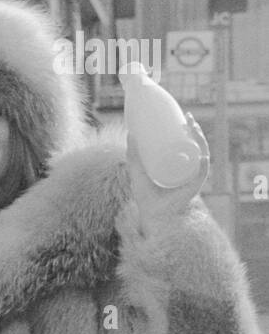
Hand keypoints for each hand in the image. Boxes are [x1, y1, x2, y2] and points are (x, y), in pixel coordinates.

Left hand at [126, 113, 209, 234]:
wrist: (152, 216)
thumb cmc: (146, 198)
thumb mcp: (138, 171)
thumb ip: (133, 155)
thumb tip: (130, 133)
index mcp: (181, 167)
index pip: (189, 145)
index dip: (189, 130)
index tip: (184, 116)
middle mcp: (189, 171)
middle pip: (197, 146)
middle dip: (196, 130)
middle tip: (188, 117)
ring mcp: (193, 179)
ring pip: (202, 154)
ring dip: (201, 140)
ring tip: (193, 127)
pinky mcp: (194, 187)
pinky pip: (202, 173)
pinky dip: (203, 163)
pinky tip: (201, 154)